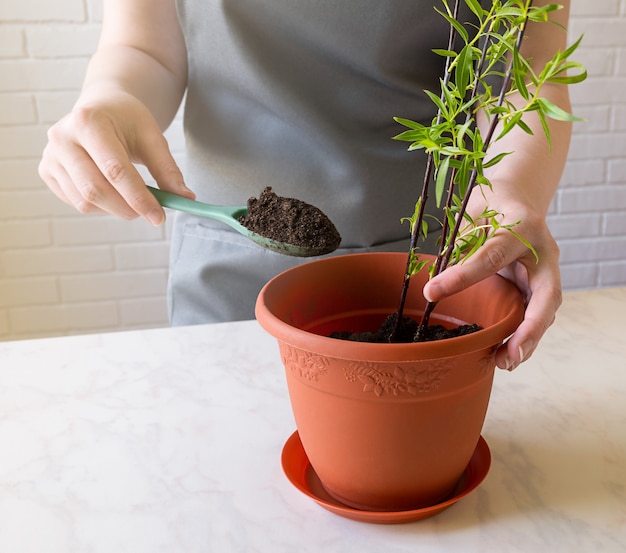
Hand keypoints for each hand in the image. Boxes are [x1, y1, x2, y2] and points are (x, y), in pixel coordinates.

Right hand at [39, 90, 193, 225]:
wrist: (102, 107)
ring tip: (132, 197)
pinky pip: (76, 202)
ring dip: (115, 209)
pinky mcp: (47, 171)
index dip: (139, 198)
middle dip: (127, 208)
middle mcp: (62, 137)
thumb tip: (185, 199)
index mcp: (88, 121)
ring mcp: (50, 156)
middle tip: (150, 213)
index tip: (159, 217)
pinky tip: (112, 192)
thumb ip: (168, 170)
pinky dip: (100, 207)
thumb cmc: (128, 121)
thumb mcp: (152, 137)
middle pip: (95, 189)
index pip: (115, 170)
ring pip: (84, 201)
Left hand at [423, 199, 561, 370]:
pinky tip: (507, 354)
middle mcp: (542, 251)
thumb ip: (459, 244)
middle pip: (545, 295)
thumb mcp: (472, 214)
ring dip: (528, 340)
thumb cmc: (490, 203)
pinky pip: (535, 312)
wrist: (516, 198)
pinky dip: (524, 335)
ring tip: (505, 363)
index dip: (462, 276)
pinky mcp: (539, 285)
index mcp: (522, 226)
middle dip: (530, 328)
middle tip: (510, 355)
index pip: (491, 256)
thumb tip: (435, 282)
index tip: (430, 292)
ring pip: (545, 310)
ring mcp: (546, 270)